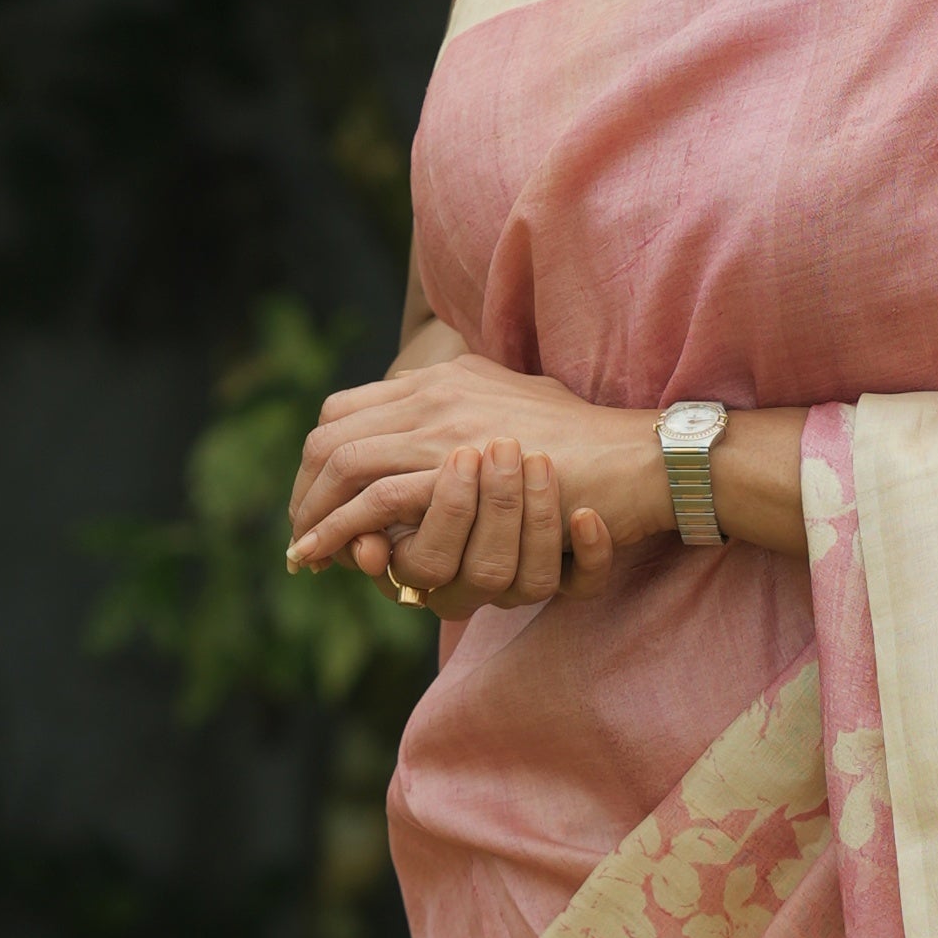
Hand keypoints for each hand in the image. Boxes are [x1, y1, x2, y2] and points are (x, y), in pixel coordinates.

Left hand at [286, 349, 652, 616]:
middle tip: (302, 533)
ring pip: (344, 465)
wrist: (635, 457)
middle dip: (305, 490)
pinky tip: (330, 558)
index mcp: (442, 379)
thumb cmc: (590, 445)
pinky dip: (343, 532)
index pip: (348, 409)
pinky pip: (378, 500)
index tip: (317, 498)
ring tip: (307, 554)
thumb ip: (477, 422)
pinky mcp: (456, 469)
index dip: (319, 458)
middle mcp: (433, 394)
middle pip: (330, 435)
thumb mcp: (520, 413)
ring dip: (316, 514)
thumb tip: (453, 452)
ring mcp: (442, 427)